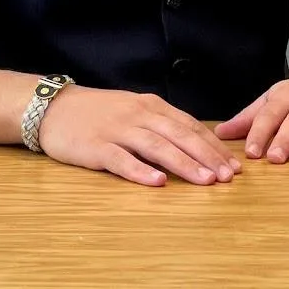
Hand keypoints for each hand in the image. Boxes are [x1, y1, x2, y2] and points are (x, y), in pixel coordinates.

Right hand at [38, 85, 242, 186]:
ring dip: (184, 164)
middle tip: (228, 177)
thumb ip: (160, 123)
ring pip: (157, 146)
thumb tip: (195, 143)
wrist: (55, 108)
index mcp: (150, 105)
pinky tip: (158, 182)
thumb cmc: (98, 112)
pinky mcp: (97, 148)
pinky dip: (141, 171)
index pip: (188, 125)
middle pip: (179, 135)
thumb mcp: (133, 109)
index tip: (233, 165)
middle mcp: (138, 114)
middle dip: (206, 156)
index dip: (212, 145)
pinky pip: (122, 160)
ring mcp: (117, 130)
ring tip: (205, 181)